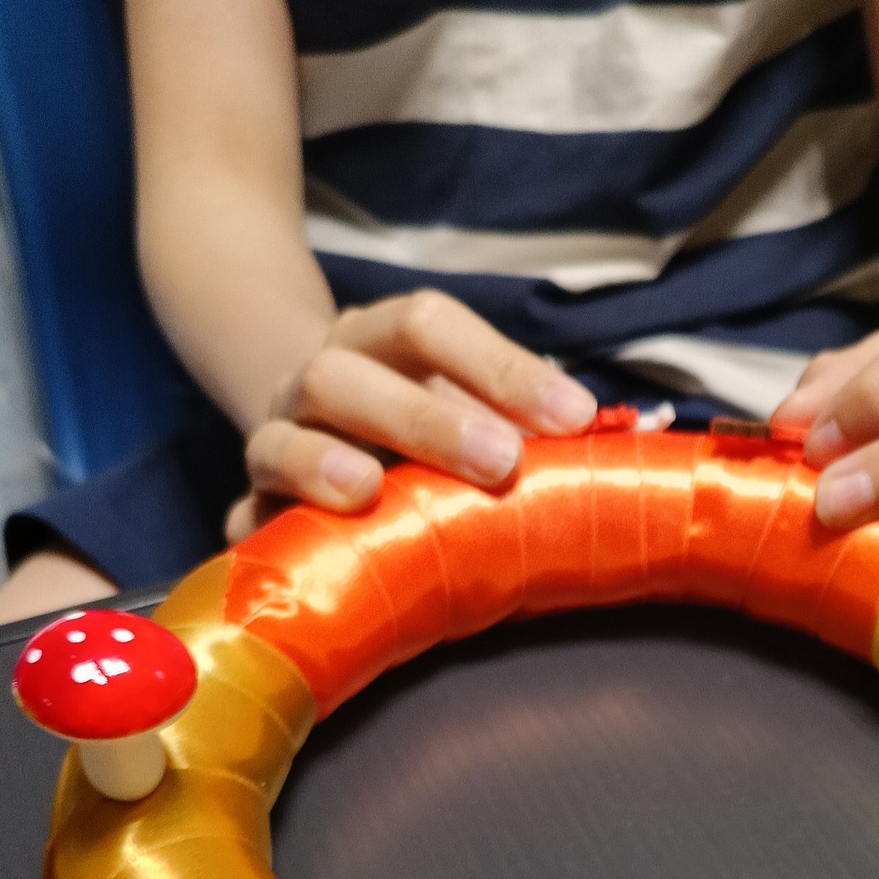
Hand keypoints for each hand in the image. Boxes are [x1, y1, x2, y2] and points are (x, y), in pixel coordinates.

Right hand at [225, 290, 597, 541]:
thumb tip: (633, 440)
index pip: (429, 324)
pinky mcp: (252, 507)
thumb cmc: (423, 422)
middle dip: (428, 419)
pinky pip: (244, 519)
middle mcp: (320, 379)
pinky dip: (265, 535)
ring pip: (283, 439)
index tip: (575, 415)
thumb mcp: (477, 405)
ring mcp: (279, 440)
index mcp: (382, 341)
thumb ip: (538, 421)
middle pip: (351, 376)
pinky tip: (300, 554)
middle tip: (501, 463)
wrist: (313, 426)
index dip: (502, 366)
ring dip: (324, 463)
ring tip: (367, 491)